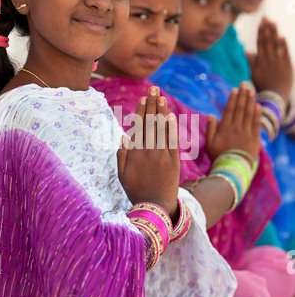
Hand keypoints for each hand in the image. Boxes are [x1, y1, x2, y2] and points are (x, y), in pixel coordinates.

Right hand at [117, 86, 179, 220]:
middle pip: (150, 123)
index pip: (139, 127)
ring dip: (161, 111)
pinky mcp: (174, 162)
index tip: (143, 98)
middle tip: (153, 89)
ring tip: (161, 96)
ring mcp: (162, 156)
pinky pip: (172, 142)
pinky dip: (172, 128)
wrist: (155, 207)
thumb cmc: (136, 191)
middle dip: (151, 104)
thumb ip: (122, 155)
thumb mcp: (122, 175)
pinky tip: (171, 116)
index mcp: (135, 154)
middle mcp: (148, 152)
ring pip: (161, 130)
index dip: (141, 111)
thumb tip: (125, 136)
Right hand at [205, 82, 261, 161]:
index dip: (233, 99)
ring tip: (252, 91)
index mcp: (225, 128)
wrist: (232, 169)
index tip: (235, 89)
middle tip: (245, 84)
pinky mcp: (254, 139)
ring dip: (250, 101)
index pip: (230, 110)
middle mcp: (236, 128)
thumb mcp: (209, 143)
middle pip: (240, 108)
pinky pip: (256, 124)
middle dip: (243, 95)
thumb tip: (211, 115)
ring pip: (248, 114)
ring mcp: (246, 133)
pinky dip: (257, 114)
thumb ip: (210, 128)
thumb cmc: (218, 157)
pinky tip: (258, 106)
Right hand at [248, 18, 292, 104]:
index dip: (260, 33)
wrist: (274, 97)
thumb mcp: (253, 75)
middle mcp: (269, 60)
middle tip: (266, 17)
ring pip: (276, 45)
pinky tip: (282, 37)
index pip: (260, 44)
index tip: (260, 23)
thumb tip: (246, 52)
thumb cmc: (262, 86)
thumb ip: (251, 63)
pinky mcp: (287, 66)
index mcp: (260, 62)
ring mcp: (279, 63)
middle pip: (267, 41)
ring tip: (273, 22)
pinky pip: (285, 53)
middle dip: (267, 29)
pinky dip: (283, 45)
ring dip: (274, 33)